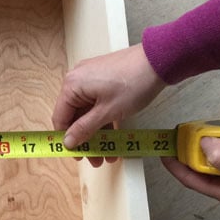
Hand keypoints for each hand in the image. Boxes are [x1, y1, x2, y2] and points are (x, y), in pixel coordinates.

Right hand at [52, 44, 166, 165]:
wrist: (159, 60)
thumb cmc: (133, 83)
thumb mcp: (107, 112)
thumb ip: (84, 129)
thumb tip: (68, 142)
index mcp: (71, 86)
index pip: (60, 118)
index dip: (68, 139)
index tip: (78, 155)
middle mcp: (76, 80)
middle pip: (74, 116)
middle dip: (86, 139)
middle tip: (96, 158)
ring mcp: (90, 78)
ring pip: (87, 111)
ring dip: (96, 132)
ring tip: (109, 151)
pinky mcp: (102, 78)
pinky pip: (96, 103)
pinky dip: (102, 119)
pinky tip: (113, 134)